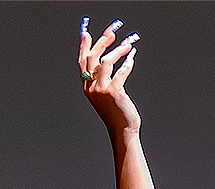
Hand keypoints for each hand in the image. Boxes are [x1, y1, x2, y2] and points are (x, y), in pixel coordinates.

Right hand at [78, 17, 139, 134]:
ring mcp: (101, 90)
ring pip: (106, 61)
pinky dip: (127, 63)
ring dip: (118, 50)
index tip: (87, 33)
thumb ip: (102, 79)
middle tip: (112, 32)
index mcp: (87, 87)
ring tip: (128, 44)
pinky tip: (132, 58)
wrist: (122, 130)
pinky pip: (121, 72)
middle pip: (93, 58)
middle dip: (102, 42)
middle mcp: (91, 87)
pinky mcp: (114, 92)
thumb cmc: (116, 112)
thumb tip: (107, 59)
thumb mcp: (105, 94)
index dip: (84, 46)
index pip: (83, 62)